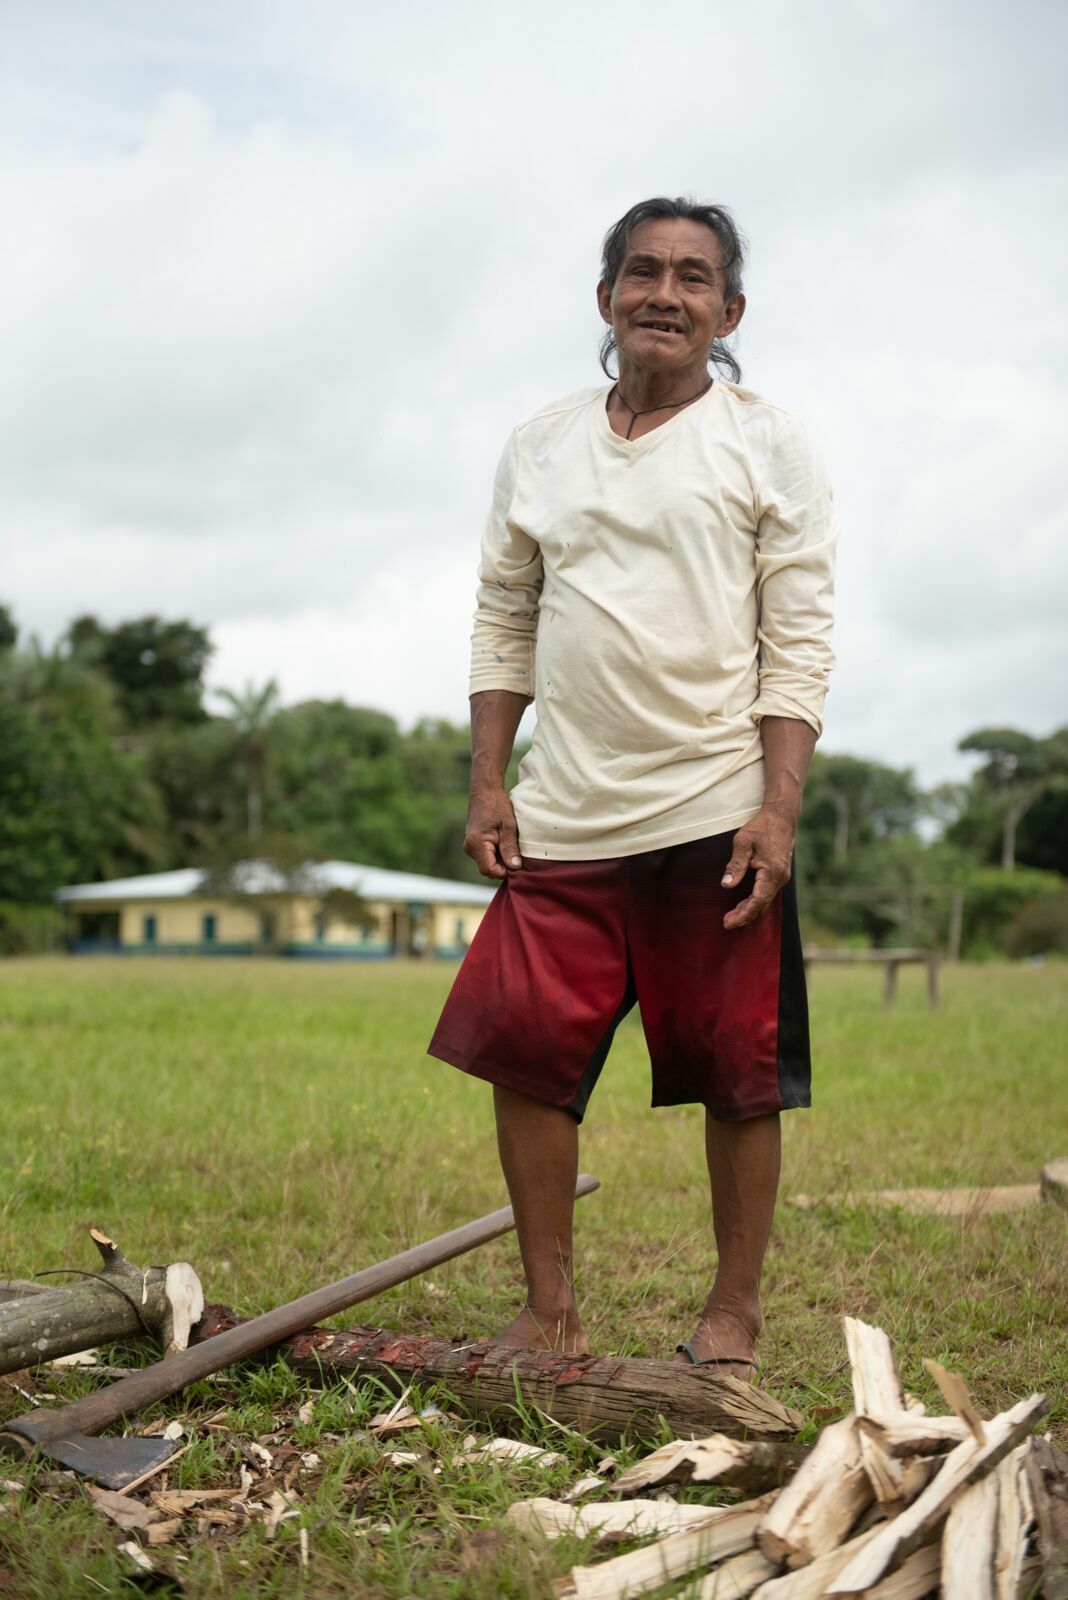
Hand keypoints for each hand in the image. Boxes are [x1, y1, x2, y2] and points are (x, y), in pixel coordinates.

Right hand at [464, 784, 521, 879]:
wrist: (485, 790)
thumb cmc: (497, 805)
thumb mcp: (508, 827)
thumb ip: (510, 848)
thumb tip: (515, 867)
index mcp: (477, 844)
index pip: (489, 870)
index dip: (504, 871)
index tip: (517, 863)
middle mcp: (470, 848)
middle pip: (488, 869)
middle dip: (503, 865)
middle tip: (517, 853)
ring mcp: (470, 846)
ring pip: (487, 862)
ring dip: (500, 859)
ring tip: (511, 844)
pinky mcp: (474, 843)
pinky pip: (486, 855)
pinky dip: (497, 853)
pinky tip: (505, 842)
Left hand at [721, 808, 795, 929]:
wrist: (782, 816)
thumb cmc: (762, 826)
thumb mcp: (743, 842)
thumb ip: (735, 865)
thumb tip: (726, 885)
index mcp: (772, 871)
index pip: (757, 900)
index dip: (743, 914)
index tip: (729, 922)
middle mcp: (780, 877)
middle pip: (762, 904)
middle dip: (744, 916)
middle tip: (727, 923)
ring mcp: (782, 876)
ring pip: (765, 900)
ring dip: (749, 910)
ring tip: (732, 917)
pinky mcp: (780, 874)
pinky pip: (767, 892)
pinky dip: (755, 901)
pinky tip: (744, 904)